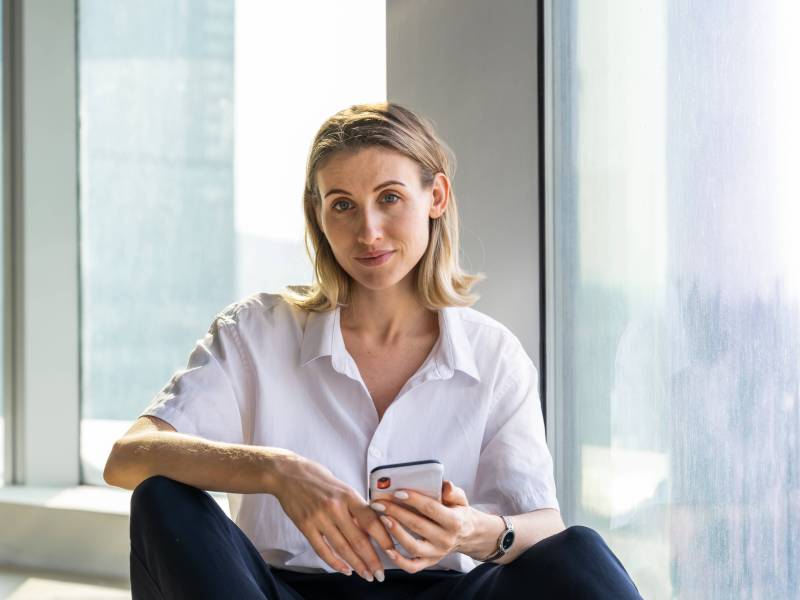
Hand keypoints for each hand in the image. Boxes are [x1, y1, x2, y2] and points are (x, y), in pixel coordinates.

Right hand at [271, 452, 392, 580]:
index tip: (392, 551)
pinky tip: (344, 569)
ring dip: (356, 565)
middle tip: (379, 574)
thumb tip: (373, 527)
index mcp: (348, 495)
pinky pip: (322, 549)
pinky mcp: (305, 526)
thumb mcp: (342, 487)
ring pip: (342, 548)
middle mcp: (335, 507)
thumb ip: (355, 507)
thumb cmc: (318, 479)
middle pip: (358, 539)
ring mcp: (319, 518)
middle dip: (371, 560)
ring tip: (366, 575)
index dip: (383, 539)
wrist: (288, 474)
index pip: (371, 520)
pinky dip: (335, 562)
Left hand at [369, 480, 474, 572]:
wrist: (468, 535)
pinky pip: (413, 566)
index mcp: (454, 522)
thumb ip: (453, 491)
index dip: (414, 500)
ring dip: (396, 533)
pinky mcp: (430, 562)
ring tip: (382, 519)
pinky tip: (387, 549)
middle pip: (417, 525)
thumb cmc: (459, 513)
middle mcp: (445, 539)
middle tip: (380, 503)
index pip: (431, 509)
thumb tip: (445, 486)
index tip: (397, 492)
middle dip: (396, 513)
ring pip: (413, 546)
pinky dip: (399, 561)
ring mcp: (437, 553)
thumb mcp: (461, 499)